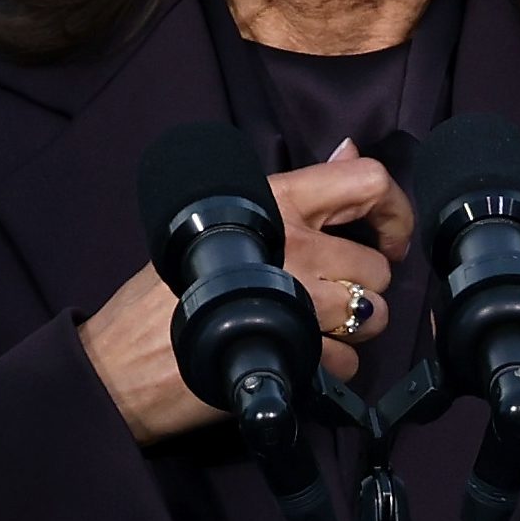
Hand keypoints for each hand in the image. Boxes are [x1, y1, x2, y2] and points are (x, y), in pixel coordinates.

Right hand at [78, 139, 414, 443]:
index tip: (388, 238)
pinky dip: (331, 371)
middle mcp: (293, 243)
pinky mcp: (295, 354)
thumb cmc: (171, 286)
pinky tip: (296, 360)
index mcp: (276, 200)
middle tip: (326, 298)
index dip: (395, 210)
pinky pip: (349, 364)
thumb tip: (350, 149)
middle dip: (361, 289)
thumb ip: (297, 191)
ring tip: (311, 330)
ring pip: (370, 316)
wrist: (124, 359)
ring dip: (351, 331)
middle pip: (376, 265)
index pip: (366, 180)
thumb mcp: (227, 215)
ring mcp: (296, 300)